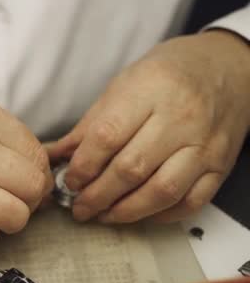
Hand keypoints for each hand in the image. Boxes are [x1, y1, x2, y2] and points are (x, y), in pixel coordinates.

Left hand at [50, 30, 249, 222]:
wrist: (226, 67)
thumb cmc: (167, 73)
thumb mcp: (123, 85)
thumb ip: (91, 124)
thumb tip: (57, 155)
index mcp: (149, 91)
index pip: (107, 137)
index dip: (83, 166)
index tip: (70, 181)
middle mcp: (181, 118)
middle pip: (132, 168)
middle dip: (98, 195)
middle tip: (80, 207)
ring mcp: (205, 144)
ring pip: (162, 191)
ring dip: (126, 211)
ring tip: (103, 215)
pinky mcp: (221, 165)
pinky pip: (191, 201)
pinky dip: (161, 214)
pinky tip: (139, 213)